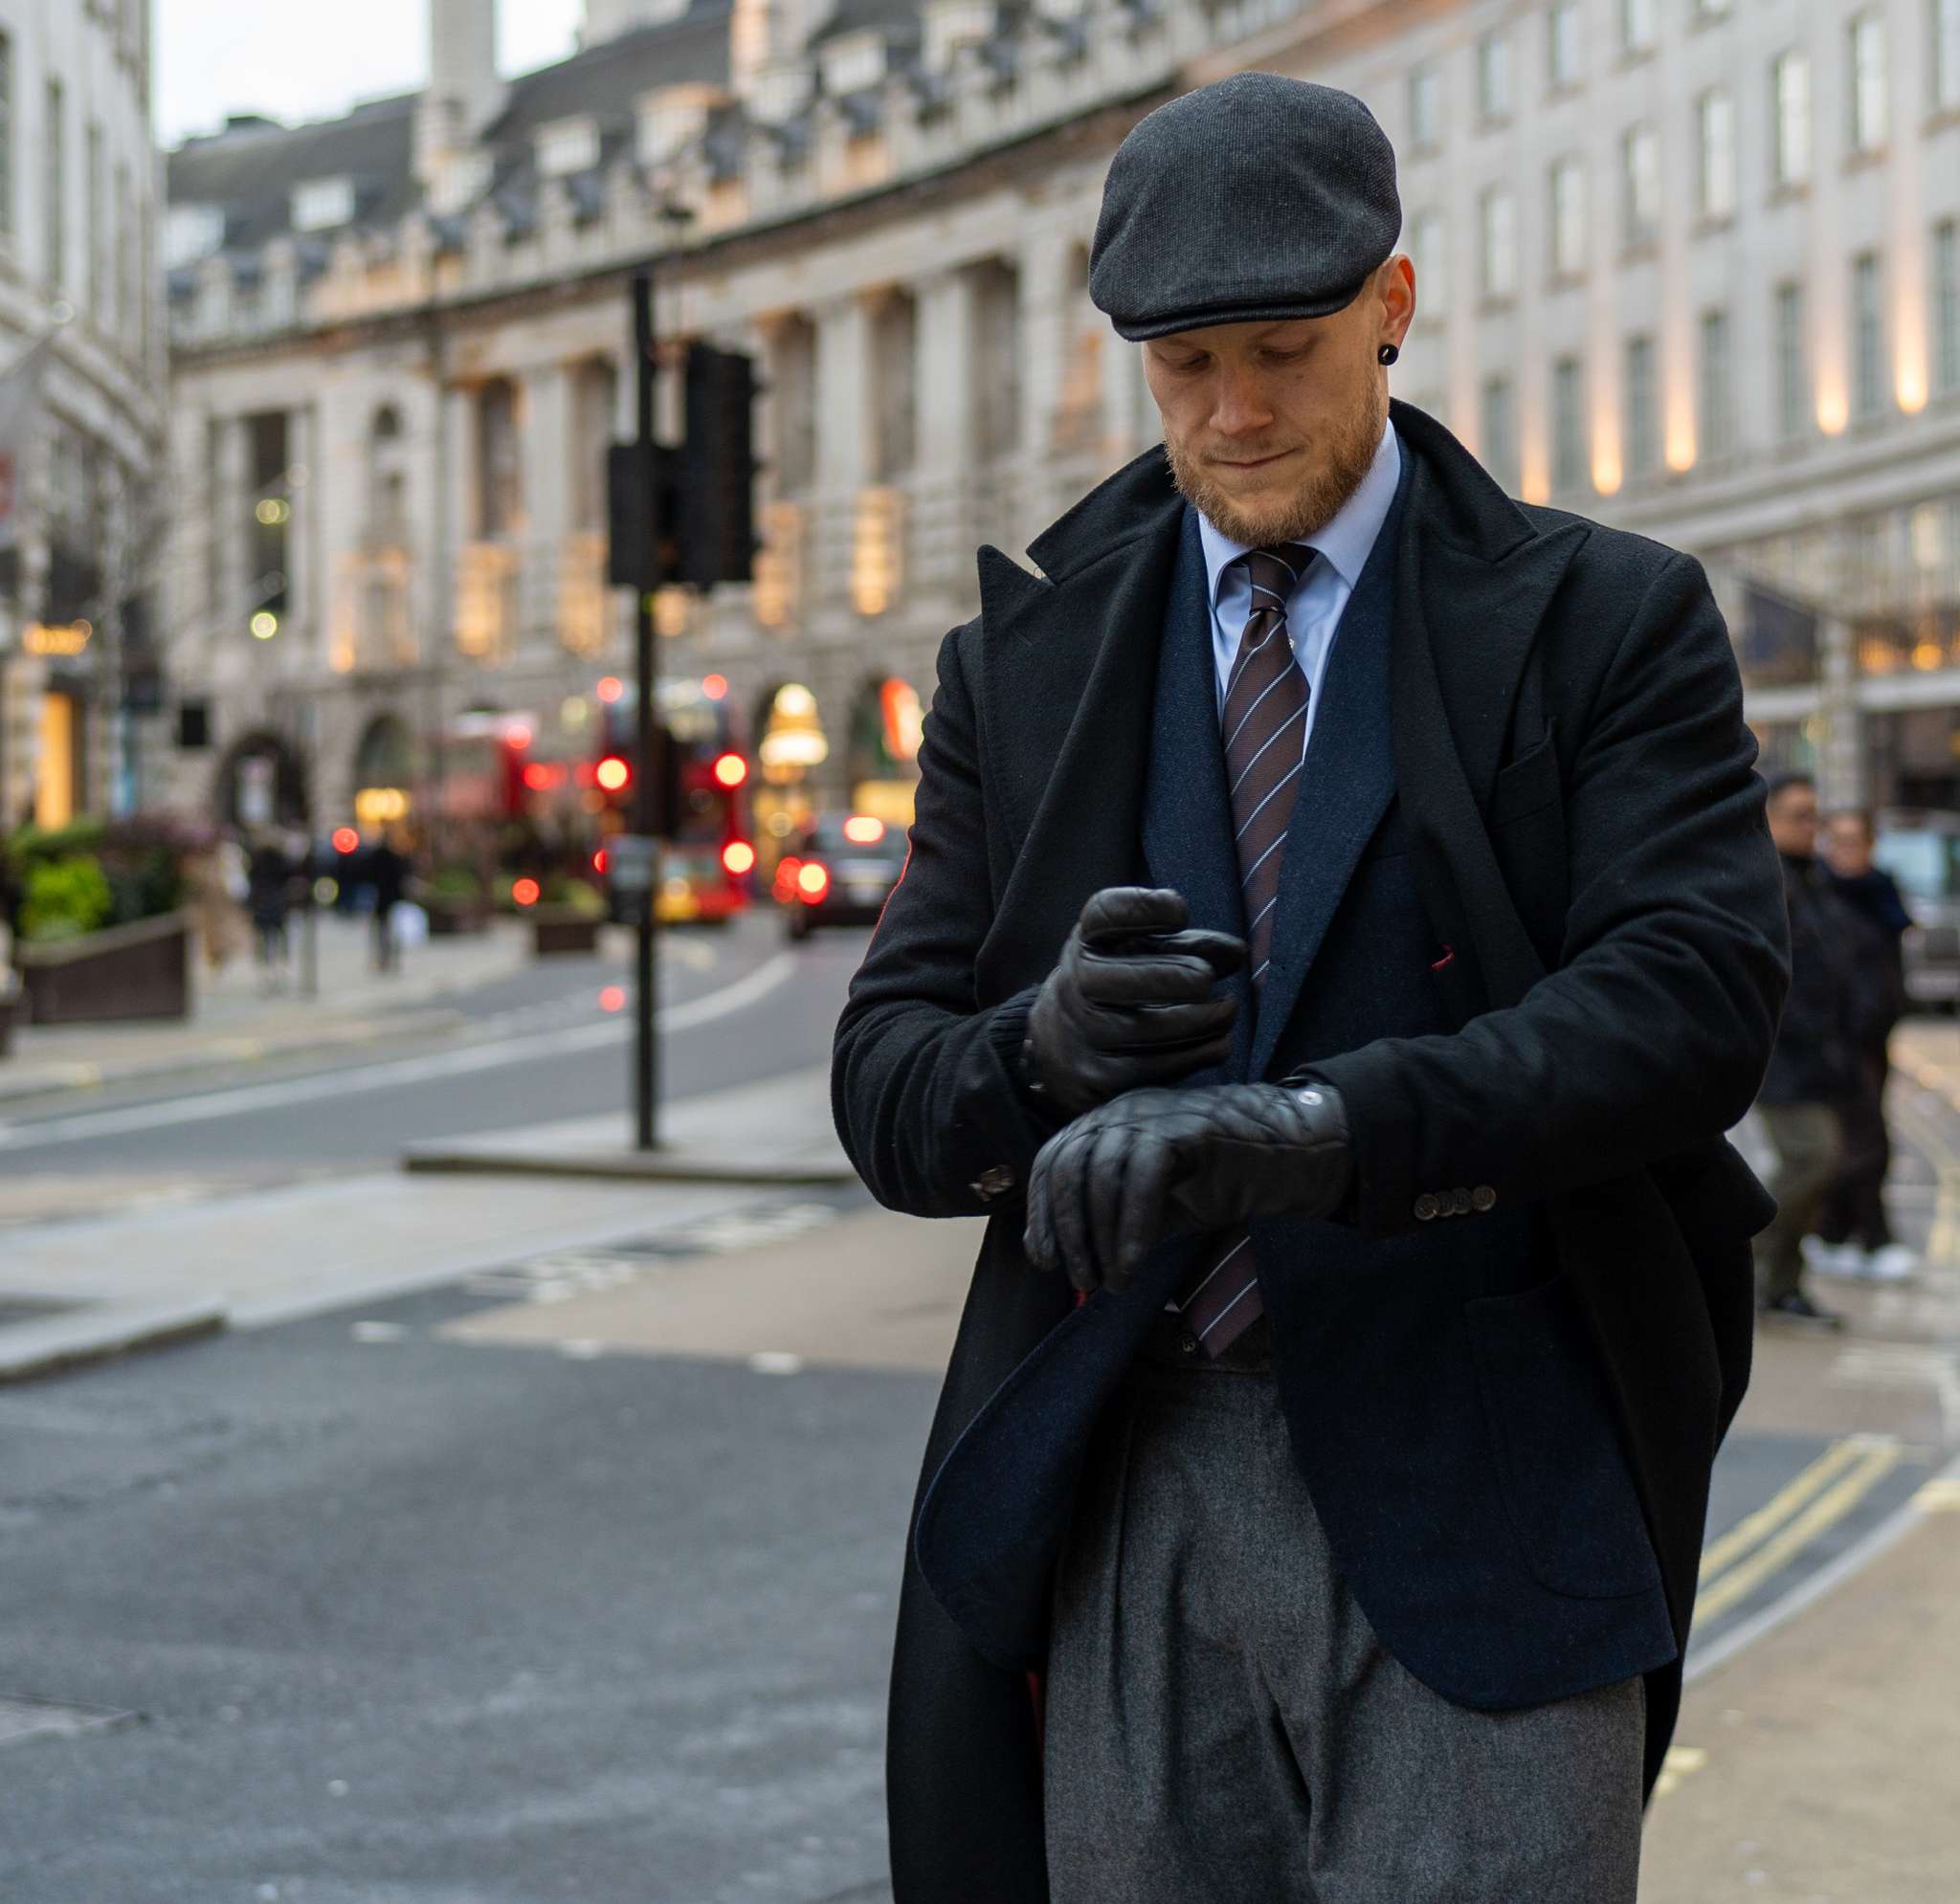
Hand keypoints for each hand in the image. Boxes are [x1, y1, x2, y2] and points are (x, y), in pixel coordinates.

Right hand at [1023, 888, 1243, 1117]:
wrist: (1061, 1046)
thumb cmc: (1118, 985)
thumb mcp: (1141, 954)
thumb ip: (1188, 946)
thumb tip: (1237, 953)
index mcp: (1086, 943)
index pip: (1103, 914)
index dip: (1142, 908)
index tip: (1180, 911)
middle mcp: (1074, 986)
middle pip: (1116, 978)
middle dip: (1169, 977)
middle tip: (1206, 978)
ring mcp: (1081, 1035)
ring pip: (1142, 1029)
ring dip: (1196, 1020)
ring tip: (1227, 1010)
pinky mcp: (1097, 1080)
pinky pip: (1152, 1068)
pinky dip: (1194, 1054)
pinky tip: (1219, 1043)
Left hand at [1023, 1083, 1351, 1292]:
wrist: (1293, 1156)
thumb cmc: (1221, 1180)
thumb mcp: (1156, 1207)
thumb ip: (1113, 1223)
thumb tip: (1071, 1262)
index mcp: (1108, 1123)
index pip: (1052, 1160)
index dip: (1041, 1212)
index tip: (1045, 1259)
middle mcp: (1122, 1111)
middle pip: (1068, 1167)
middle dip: (1067, 1231)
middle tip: (1083, 1279)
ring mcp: (1152, 1115)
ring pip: (1101, 1175)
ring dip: (1102, 1239)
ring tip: (1115, 1282)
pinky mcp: (1183, 1129)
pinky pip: (1142, 1179)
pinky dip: (1132, 1228)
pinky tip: (1135, 1265)